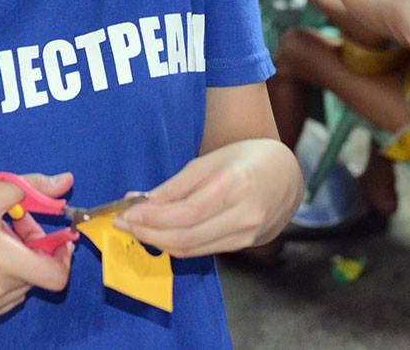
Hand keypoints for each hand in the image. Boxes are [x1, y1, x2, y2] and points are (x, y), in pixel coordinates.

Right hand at [0, 173, 74, 323]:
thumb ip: (34, 187)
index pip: (56, 276)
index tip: (57, 238)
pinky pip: (9, 297)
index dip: (63, 256)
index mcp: (2, 260)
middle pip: (39, 274)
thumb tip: (67, 182)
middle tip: (16, 225)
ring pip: (25, 285)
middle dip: (36, 248)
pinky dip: (7, 278)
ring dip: (21, 263)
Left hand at [115, 140, 300, 257]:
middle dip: (148, 232)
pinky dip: (176, 243)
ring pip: (192, 249)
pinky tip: (160, 232)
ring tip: (135, 227)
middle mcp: (243, 215)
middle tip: (123, 223)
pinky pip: (202, 249)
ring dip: (158, 241)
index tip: (125, 212)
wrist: (287, 175)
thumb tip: (139, 201)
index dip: (151, 217)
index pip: (185, 213)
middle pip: (185, 237)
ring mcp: (246, 235)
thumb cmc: (246, 159)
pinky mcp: (244, 246)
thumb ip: (175, 185)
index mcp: (235, 186)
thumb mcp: (210, 160)